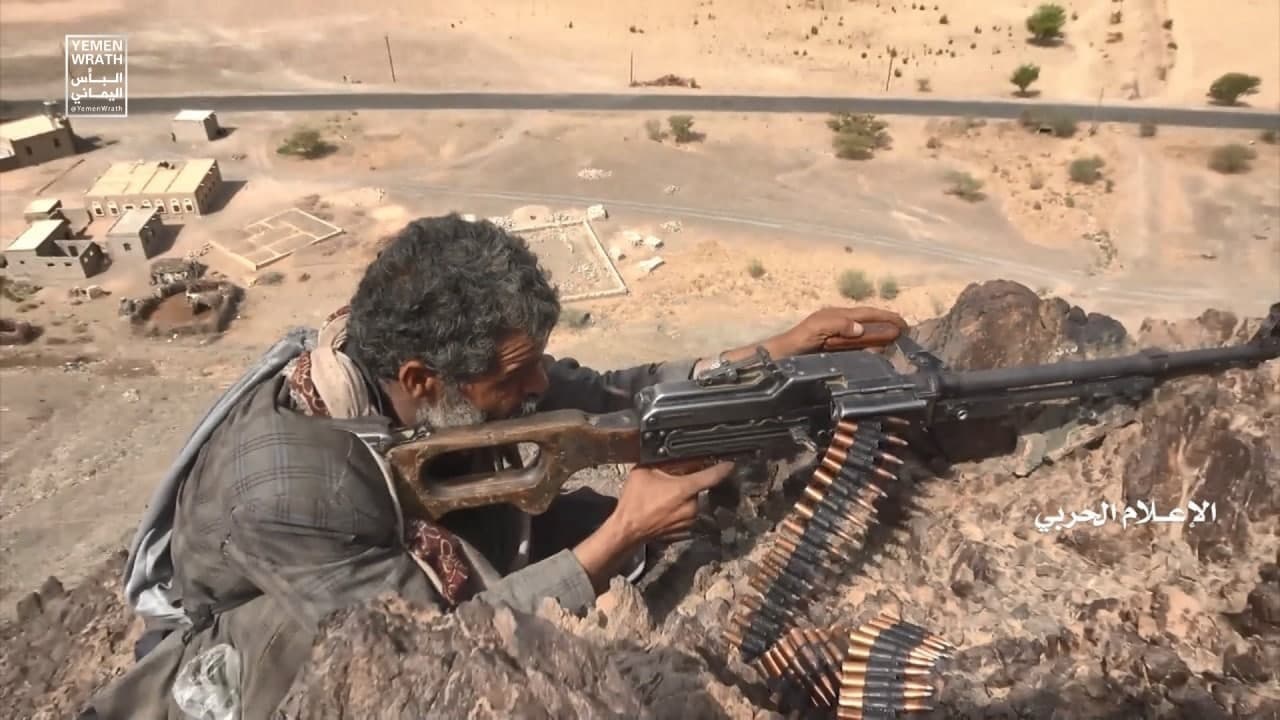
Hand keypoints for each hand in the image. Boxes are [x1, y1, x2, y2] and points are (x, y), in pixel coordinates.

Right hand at [610, 462, 735, 544]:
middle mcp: (693, 506)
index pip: (712, 476)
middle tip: (669, 484)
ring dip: (681, 499)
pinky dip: (678, 512)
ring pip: (691, 503)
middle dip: (686, 484)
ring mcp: (690, 521)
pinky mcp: (685, 532)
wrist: (627, 530)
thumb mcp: (644, 472)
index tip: (731, 464)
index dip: (723, 468)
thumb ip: (662, 462)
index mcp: (685, 488)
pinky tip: (663, 511)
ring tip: (662, 499)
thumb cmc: (635, 501)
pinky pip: (686, 516)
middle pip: (696, 488)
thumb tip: (673, 457)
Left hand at [776, 306, 908, 354]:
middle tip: (906, 334)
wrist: (783, 358)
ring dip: (881, 338)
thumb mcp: (817, 328)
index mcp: (838, 315)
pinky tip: (877, 354)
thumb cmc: (798, 340)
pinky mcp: (836, 351)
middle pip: (869, 323)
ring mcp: (839, 338)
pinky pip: (858, 348)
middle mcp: (841, 324)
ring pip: (866, 336)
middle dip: (887, 326)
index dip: (885, 316)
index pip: (866, 313)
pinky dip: (870, 350)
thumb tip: (861, 328)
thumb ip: (838, 325)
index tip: (903, 322)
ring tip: (896, 343)